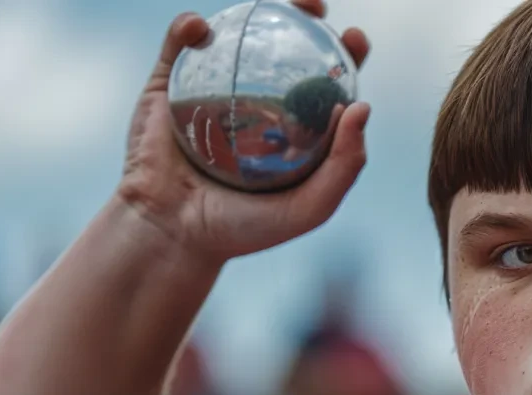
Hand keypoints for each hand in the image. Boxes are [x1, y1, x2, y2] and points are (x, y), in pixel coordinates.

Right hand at [117, 0, 371, 260]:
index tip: (356, 39)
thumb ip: (344, 165)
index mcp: (291, 126)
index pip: (324, 80)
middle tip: (317, 8)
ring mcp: (211, 89)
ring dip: (255, 6)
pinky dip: (189, 28)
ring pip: (234, 34)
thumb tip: (363, 107)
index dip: (345, 53)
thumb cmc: (244, 228)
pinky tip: (201, 28)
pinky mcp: (168, 86)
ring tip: (273, 1)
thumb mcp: (309, 207)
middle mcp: (254, 100)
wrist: (174, 234)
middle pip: (285, 45)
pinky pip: (179, 46)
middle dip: (306, 15)